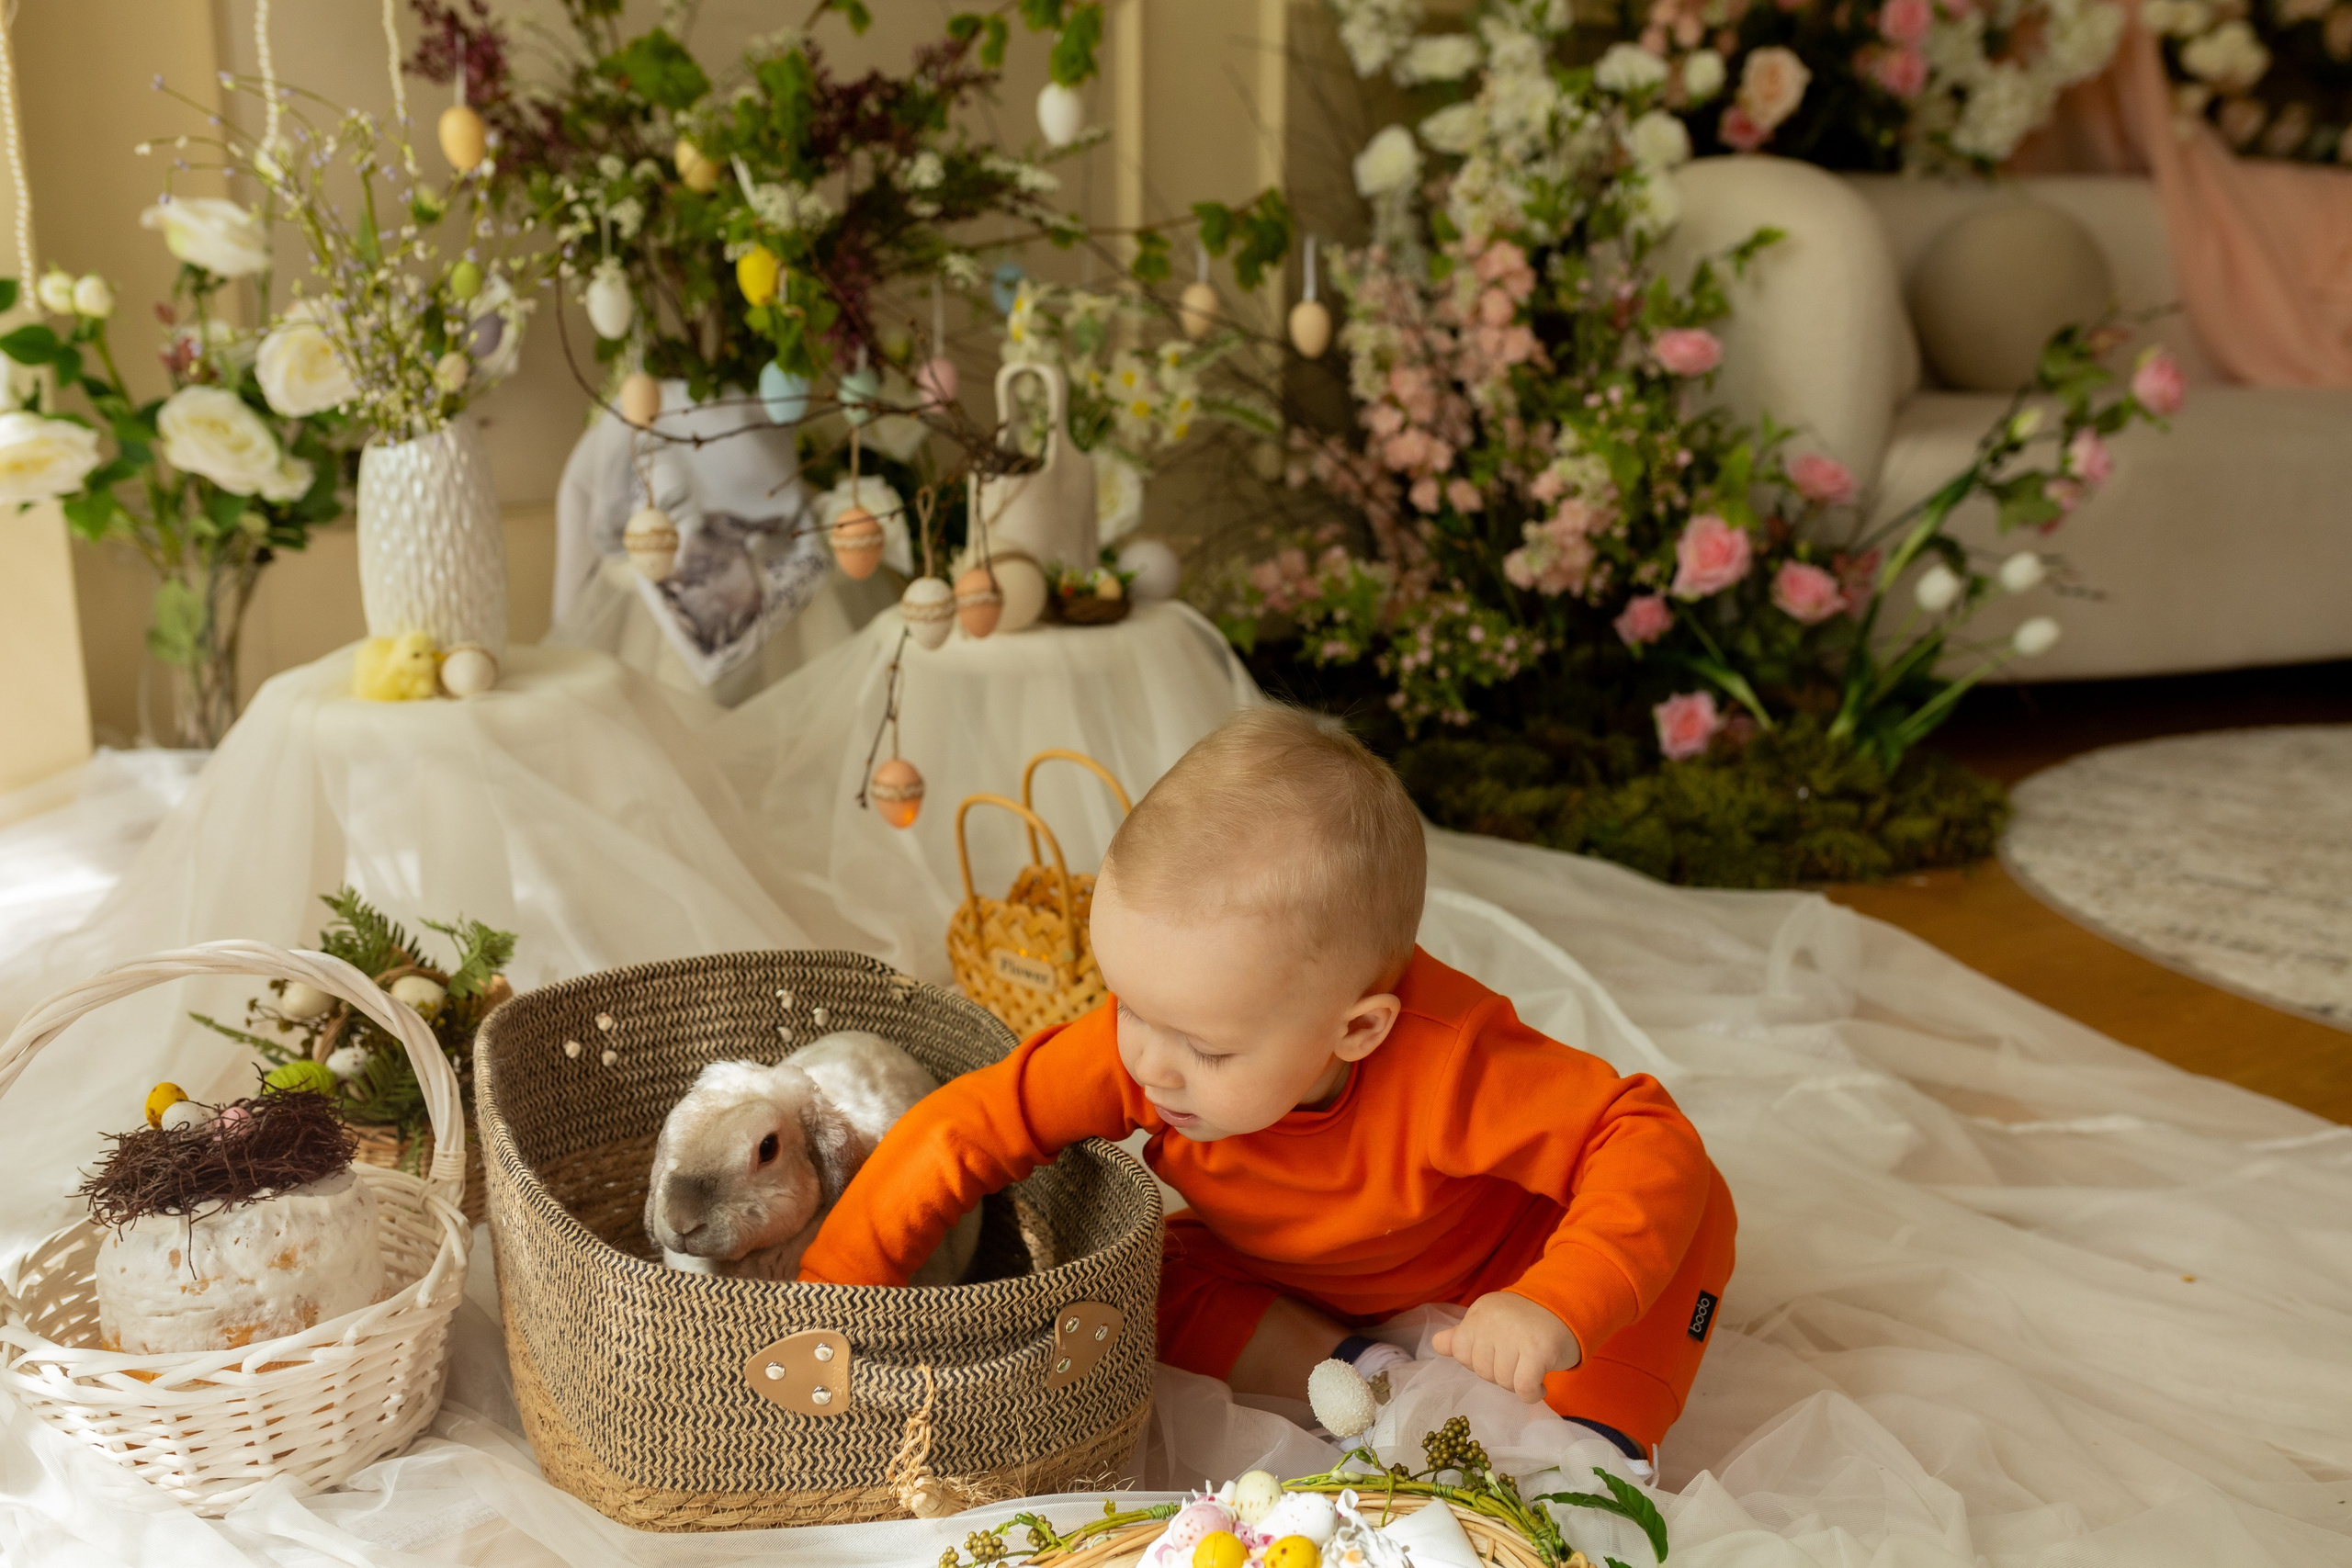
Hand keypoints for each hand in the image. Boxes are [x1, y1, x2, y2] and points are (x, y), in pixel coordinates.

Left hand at [1431, 1292, 1579, 1403]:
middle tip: (1518, 1362)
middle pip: (1482, 1370)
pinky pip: (1524, 1388)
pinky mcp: (1539, 1350)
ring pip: (1503, 1381)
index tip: (1498, 1355)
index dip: (1479, 1362)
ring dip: (1517, 1384)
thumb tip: (1437, 1344)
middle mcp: (1494, 1320)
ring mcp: (1516, 1334)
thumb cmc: (1526, 1321)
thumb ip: (1462, 1336)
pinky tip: (1539, 1387)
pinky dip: (1531, 1394)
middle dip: (1500, 1374)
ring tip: (1529, 1370)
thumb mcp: (1490, 1321)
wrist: (1569, 1309)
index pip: (1460, 1352)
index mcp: (1479, 1312)